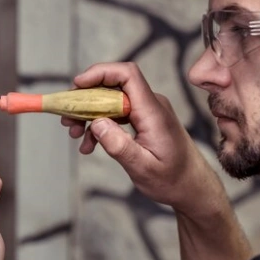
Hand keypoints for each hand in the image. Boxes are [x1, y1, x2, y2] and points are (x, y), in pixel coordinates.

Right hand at [61, 63, 221, 216]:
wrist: (192, 187)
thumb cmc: (173, 180)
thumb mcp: (143, 168)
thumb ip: (119, 146)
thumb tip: (96, 123)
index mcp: (153, 112)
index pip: (127, 75)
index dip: (100, 73)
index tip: (77, 85)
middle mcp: (150, 105)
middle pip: (112, 86)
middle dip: (85, 99)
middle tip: (67, 119)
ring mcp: (146, 111)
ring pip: (110, 100)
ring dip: (89, 114)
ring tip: (74, 134)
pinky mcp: (142, 119)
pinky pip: (115, 113)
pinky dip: (99, 125)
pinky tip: (89, 144)